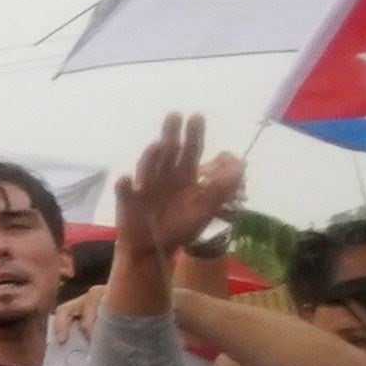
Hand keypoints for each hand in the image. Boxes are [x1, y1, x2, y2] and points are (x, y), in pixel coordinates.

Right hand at [115, 115, 246, 263]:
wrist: (154, 249)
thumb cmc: (180, 227)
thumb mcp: (207, 209)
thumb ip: (222, 188)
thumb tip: (239, 165)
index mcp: (183, 175)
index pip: (190, 150)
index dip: (194, 134)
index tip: (196, 116)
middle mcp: (163, 175)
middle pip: (168, 152)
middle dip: (171, 134)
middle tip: (175, 115)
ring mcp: (144, 186)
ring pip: (148, 167)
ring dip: (151, 157)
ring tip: (158, 146)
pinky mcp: (127, 200)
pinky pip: (125, 191)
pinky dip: (125, 185)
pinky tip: (128, 179)